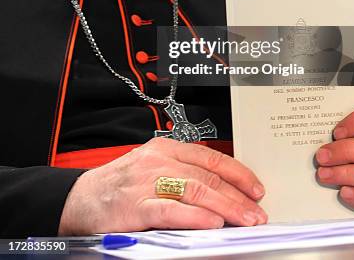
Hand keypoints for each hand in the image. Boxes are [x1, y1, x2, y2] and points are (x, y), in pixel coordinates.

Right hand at [58, 137, 266, 233]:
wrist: (79, 199)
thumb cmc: (120, 185)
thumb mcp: (152, 169)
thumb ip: (183, 175)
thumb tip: (221, 193)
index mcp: (165, 148)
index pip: (210, 157)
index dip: (238, 173)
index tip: (256, 188)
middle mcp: (158, 161)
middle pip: (207, 176)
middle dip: (237, 195)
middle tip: (256, 211)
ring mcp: (147, 182)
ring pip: (195, 190)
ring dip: (225, 206)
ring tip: (244, 219)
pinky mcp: (136, 206)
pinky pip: (171, 210)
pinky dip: (194, 216)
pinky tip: (212, 223)